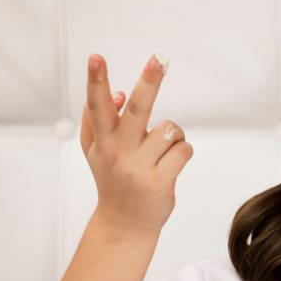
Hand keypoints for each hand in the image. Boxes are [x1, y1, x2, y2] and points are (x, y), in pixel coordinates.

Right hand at [80, 53, 192, 232]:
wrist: (124, 223)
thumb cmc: (113, 179)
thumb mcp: (96, 151)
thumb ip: (96, 121)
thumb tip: (117, 94)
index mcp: (103, 140)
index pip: (97, 105)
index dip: (96, 80)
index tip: (96, 57)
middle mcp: (118, 151)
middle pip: (138, 109)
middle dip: (149, 82)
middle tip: (160, 59)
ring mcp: (139, 167)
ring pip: (170, 129)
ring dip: (174, 134)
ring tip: (163, 149)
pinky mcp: (159, 181)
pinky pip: (183, 150)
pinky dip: (182, 152)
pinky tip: (170, 164)